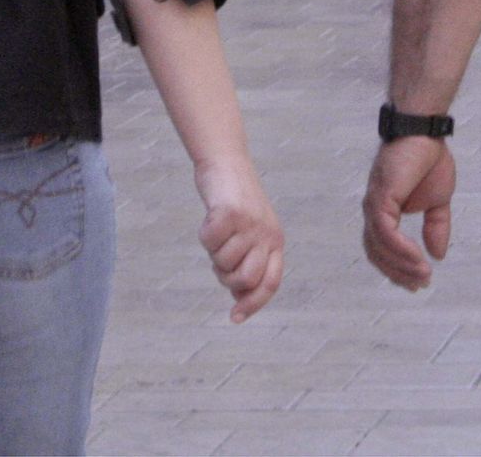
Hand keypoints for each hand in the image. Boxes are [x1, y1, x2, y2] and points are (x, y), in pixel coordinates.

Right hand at [195, 156, 283, 321]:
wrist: (227, 162)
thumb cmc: (235, 203)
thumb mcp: (250, 232)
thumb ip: (249, 260)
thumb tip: (239, 296)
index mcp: (276, 241)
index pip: (270, 283)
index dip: (254, 304)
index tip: (235, 318)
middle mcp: (267, 233)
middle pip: (246, 279)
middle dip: (226, 277)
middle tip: (219, 259)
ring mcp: (250, 223)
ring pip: (223, 262)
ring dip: (213, 251)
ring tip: (218, 230)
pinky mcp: (231, 212)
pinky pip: (209, 241)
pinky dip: (204, 234)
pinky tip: (210, 218)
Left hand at [362, 138, 454, 290]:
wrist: (424, 132)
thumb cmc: (428, 159)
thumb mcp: (439, 201)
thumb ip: (436, 227)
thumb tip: (438, 255)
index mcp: (384, 212)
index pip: (382, 250)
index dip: (397, 270)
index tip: (417, 285)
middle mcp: (373, 211)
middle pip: (376, 254)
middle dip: (398, 274)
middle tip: (420, 285)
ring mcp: (374, 204)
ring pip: (379, 248)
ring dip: (402, 265)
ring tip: (424, 275)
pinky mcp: (380, 198)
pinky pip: (386, 233)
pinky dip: (401, 249)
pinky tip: (418, 258)